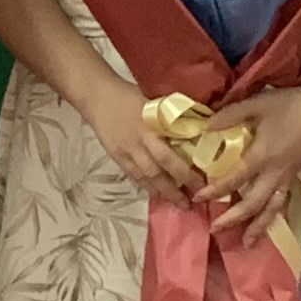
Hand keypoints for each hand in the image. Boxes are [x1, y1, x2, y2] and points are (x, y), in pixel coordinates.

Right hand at [66, 77, 190, 204]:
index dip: (186, 173)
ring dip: (162, 193)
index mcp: (151, 127)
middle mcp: (138, 142)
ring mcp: (126, 151)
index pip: (170, 156)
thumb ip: (171, 121)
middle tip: (191, 204)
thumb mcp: (155, 104)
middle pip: (158, 172)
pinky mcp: (116, 156)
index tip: (202, 183)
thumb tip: (196, 133)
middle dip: (175, 191)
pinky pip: (133, 175)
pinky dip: (146, 186)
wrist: (97, 96)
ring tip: (177, 204)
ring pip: (145, 178)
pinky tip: (157, 194)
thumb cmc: (130, 96)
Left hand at [200, 81, 300, 244]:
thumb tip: (206, 126)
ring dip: (258, 226)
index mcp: (262, 157)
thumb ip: (230, 115)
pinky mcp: (298, 174)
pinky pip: (282, 200)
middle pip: (253, 204)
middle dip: (233, 219)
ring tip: (247, 243)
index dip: (214, 190)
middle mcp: (275, 172)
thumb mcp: (256, 105)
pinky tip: (268, 219)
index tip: (198, 199)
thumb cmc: (291, 104)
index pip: (234, 180)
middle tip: (215, 229)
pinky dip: (273, 214)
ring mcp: (289, 175)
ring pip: (272, 208)